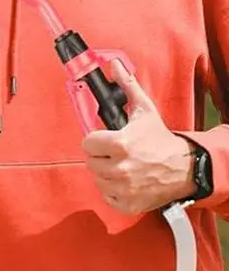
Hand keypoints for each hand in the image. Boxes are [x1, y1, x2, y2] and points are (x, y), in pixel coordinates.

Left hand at [81, 59, 195, 214]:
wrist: (183, 167)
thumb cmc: (160, 139)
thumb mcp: (144, 111)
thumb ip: (127, 87)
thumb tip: (114, 66)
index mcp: (119, 144)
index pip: (86, 143)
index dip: (95, 140)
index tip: (104, 139)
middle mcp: (119, 168)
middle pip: (90, 162)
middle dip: (101, 156)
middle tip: (117, 153)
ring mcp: (121, 188)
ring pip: (97, 180)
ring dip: (106, 173)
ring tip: (123, 165)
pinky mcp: (125, 204)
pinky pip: (106, 196)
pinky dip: (114, 191)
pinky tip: (127, 181)